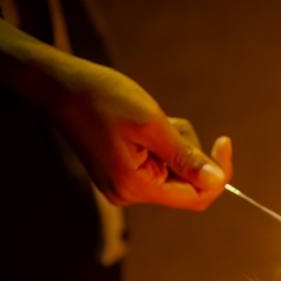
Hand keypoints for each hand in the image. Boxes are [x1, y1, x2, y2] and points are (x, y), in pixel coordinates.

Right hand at [0, 3, 231, 209]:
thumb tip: (217, 181)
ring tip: (151, 118)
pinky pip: (158, 163)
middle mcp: (128, 194)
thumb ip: (186, 156)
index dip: (217, 174)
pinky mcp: (121, 171)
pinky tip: (142, 122)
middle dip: (190, 152)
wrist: (56, 83)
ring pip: (173, 171)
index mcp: (135, 187)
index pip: (196, 197)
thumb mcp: (152, 124)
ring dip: (175, 143)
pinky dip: (161, 143)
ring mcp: (123, 184)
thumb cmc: (101, 97)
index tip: (224, 141)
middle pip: (186, 184)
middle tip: (172, 122)